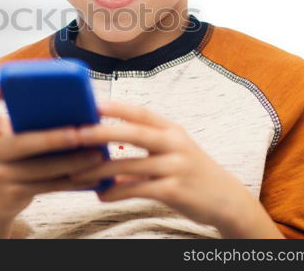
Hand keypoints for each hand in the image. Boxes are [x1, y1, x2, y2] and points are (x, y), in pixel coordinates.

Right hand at [0, 81, 104, 222]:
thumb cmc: (13, 157)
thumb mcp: (10, 137)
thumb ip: (29, 123)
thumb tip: (78, 109)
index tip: (1, 85)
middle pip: (21, 142)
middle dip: (52, 139)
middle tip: (78, 134)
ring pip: (40, 169)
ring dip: (72, 163)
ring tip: (96, 155)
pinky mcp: (12, 194)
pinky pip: (48, 187)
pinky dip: (72, 182)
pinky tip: (92, 178)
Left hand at [68, 100, 258, 231]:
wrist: (227, 200)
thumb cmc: (191, 171)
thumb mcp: (172, 151)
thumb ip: (143, 145)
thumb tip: (104, 146)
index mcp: (171, 129)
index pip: (140, 112)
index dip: (115, 106)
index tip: (89, 102)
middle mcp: (174, 143)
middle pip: (133, 132)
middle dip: (102, 132)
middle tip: (75, 133)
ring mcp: (176, 166)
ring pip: (130, 165)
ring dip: (100, 170)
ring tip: (76, 173)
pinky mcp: (174, 190)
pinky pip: (138, 190)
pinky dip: (116, 193)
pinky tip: (100, 195)